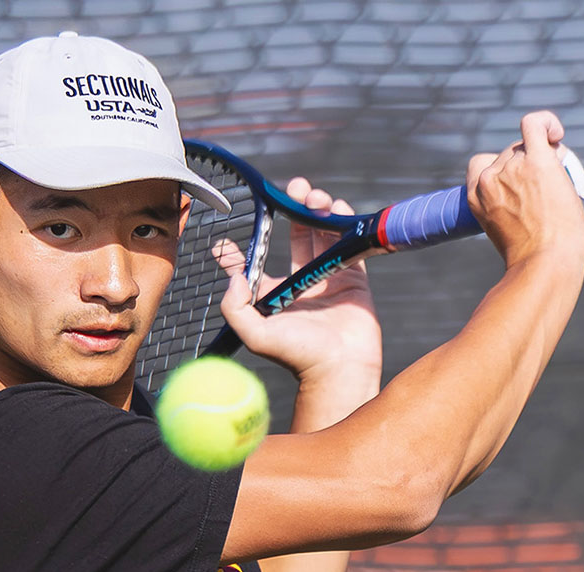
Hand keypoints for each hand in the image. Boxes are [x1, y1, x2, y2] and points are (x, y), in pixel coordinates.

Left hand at [218, 179, 382, 391]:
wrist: (340, 368)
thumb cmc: (298, 356)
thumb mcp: (255, 335)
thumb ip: (235, 307)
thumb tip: (233, 275)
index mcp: (274, 294)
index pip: (254, 265)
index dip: (241, 249)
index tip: (229, 237)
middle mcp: (300, 282)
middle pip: (297, 234)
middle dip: (294, 208)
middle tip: (294, 190)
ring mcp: (328, 277)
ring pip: (324, 233)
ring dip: (319, 209)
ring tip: (316, 197)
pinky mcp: (354, 277)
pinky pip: (349, 243)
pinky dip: (345, 223)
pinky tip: (337, 209)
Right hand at [467, 110, 583, 269]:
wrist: (546, 262)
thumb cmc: (532, 255)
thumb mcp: (504, 227)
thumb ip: (507, 201)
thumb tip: (531, 184)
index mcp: (475, 196)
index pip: (482, 165)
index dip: (503, 170)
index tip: (518, 187)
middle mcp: (489, 178)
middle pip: (509, 153)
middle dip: (529, 165)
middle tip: (545, 193)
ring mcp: (511, 167)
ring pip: (527, 144)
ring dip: (544, 157)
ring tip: (556, 186)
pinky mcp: (536, 161)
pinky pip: (535, 124)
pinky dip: (547, 123)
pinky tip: (557, 135)